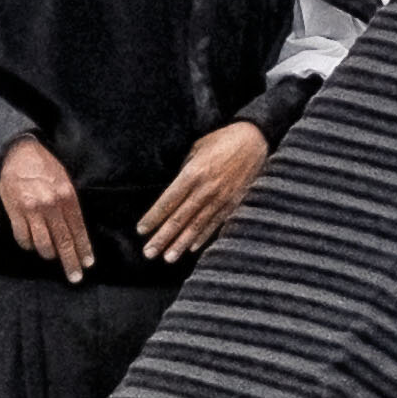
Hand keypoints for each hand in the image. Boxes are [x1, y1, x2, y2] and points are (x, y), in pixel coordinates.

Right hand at [0, 136, 92, 282]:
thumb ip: (70, 204)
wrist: (16, 153)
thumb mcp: (64, 180)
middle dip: (70, 262)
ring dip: (49, 255)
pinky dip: (28, 245)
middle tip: (75, 277)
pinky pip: (23, 238)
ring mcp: (31, 211)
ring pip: (43, 244)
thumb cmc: (43, 165)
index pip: (78, 230)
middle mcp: (50, 206)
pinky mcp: (15, 213)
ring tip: (52, 257)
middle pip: (63, 242)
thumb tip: (76, 229)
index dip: (83, 249)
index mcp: (67, 196)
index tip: (87, 263)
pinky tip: (32, 245)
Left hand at [137, 121, 269, 262]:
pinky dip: (203, 237)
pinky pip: (215, 224)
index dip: (153, 217)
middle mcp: (205, 189)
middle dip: (162, 237)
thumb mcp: (197, 148)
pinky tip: (191, 248)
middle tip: (149, 253)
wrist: (254, 139)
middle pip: (179, 218)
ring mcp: (220, 199)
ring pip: (196, 226)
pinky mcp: (233, 203)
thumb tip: (173, 189)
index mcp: (193, 173)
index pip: (168, 201)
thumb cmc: (222, 140)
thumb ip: (184, 169)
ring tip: (168, 258)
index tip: (141, 230)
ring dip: (180, 244)